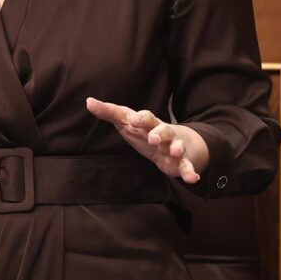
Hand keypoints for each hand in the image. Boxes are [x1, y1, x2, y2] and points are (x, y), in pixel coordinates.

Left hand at [86, 97, 208, 183]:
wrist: (175, 142)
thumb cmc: (145, 131)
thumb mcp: (128, 122)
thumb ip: (110, 113)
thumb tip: (89, 101)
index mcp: (150, 123)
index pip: (146, 117)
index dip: (141, 118)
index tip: (134, 119)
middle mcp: (164, 133)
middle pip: (163, 130)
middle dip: (159, 133)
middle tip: (153, 138)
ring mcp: (174, 147)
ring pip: (177, 146)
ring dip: (177, 148)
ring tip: (176, 152)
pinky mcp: (180, 162)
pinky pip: (186, 166)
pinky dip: (189, 172)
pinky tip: (192, 178)